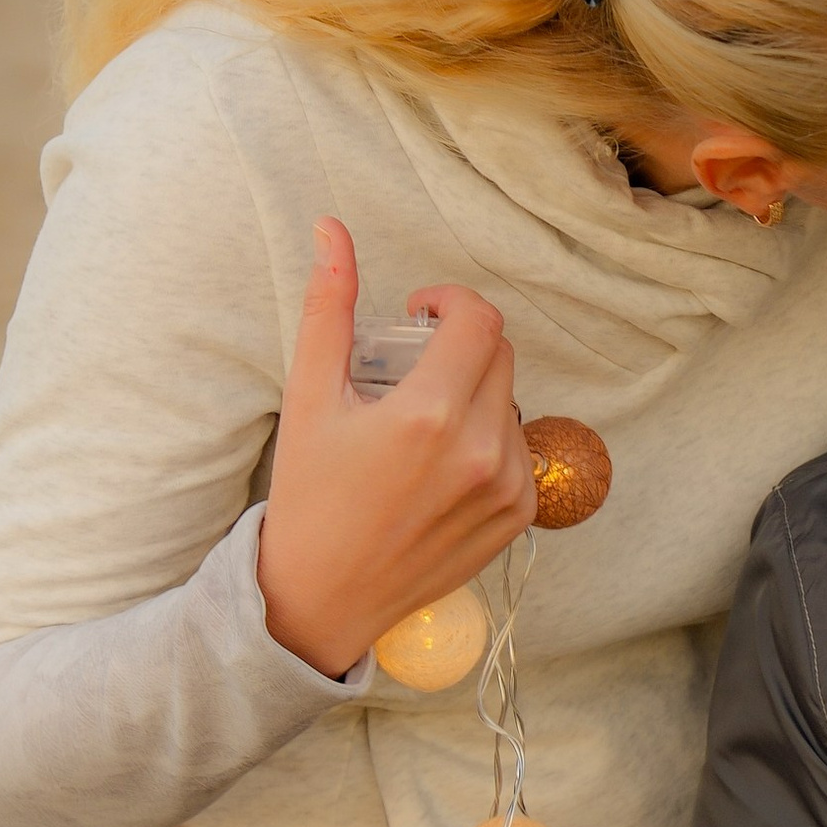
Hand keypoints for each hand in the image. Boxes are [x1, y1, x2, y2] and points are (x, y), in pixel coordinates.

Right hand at [255, 220, 537, 677]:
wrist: (321, 597)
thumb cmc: (308, 495)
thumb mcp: (308, 397)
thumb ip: (328, 307)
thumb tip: (332, 229)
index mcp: (429, 415)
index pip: (478, 320)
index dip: (449, 303)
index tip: (416, 316)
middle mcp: (480, 451)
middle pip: (499, 355)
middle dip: (460, 346)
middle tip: (410, 369)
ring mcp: (506, 489)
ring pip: (510, 401)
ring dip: (474, 393)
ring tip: (419, 423)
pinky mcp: (517, 519)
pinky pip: (519, 450)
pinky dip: (487, 441)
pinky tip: (440, 464)